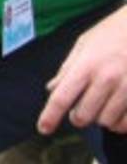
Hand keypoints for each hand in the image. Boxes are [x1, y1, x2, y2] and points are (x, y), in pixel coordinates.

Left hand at [39, 5, 126, 132]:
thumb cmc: (112, 34)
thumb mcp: (84, 44)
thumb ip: (68, 69)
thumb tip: (52, 89)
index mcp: (86, 66)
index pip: (61, 98)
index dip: (50, 117)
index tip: (43, 128)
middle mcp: (106, 79)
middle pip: (83, 116)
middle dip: (78, 117)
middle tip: (81, 109)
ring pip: (106, 122)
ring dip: (101, 119)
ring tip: (103, 105)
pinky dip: (121, 123)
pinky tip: (118, 112)